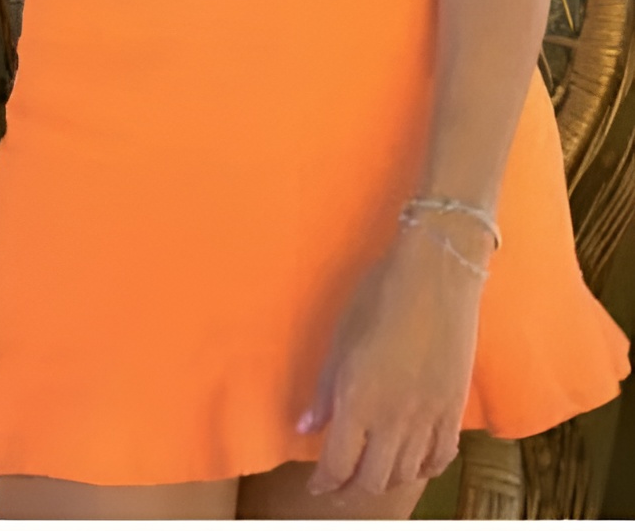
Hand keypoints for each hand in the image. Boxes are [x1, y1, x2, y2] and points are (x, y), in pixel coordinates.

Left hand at [295, 227, 484, 495]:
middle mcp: (393, 418)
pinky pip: (440, 458)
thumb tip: (305, 427)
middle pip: (371, 479)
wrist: (437, 272)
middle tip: (341, 485)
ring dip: (385, 480)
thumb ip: (325, 389)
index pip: (338, 464)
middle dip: (351, 489)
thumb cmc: (380, 294)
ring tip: (373, 473)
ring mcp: (428, 416)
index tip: (317, 485)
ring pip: (405, 474)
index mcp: (358, 400)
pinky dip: (423, 468)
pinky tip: (413, 462)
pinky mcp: (454, 408)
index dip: (324, 482)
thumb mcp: (341, 337)